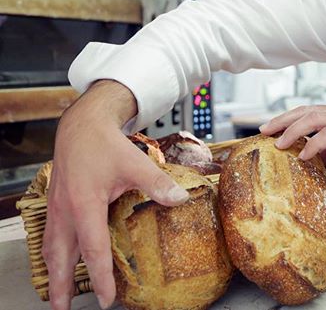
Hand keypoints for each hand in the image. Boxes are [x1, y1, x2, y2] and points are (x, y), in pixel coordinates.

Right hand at [42, 81, 189, 309]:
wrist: (81, 125)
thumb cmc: (105, 144)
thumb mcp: (135, 163)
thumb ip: (157, 184)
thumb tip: (181, 199)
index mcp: (85, 205)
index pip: (93, 250)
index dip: (100, 277)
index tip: (107, 299)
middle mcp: (66, 210)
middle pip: (61, 257)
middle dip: (62, 286)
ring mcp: (57, 207)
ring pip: (52, 248)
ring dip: (55, 272)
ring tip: (57, 295)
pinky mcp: (56, 203)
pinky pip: (52, 235)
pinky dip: (54, 253)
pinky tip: (60, 260)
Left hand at [259, 104, 325, 164]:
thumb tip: (313, 162)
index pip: (305, 111)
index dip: (285, 118)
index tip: (268, 127)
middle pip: (303, 111)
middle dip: (280, 120)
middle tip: (263, 131)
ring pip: (312, 119)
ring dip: (292, 131)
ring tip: (279, 145)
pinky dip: (313, 144)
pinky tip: (304, 156)